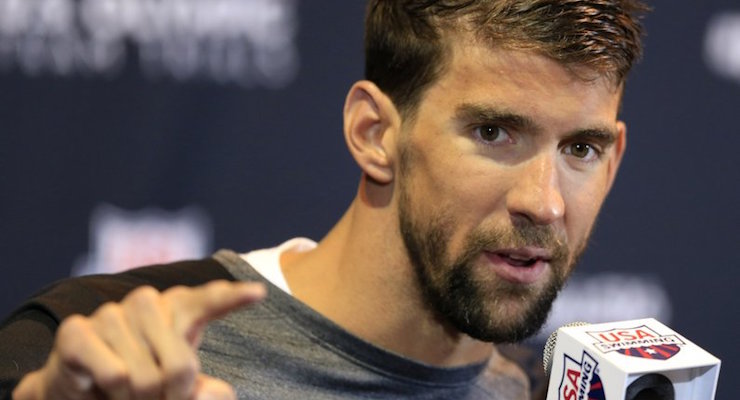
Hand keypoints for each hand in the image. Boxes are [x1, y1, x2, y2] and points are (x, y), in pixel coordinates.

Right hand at [12, 280, 265, 399]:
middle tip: (158, 398)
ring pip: (145, 378)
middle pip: (181, 366)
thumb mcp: (178, 387)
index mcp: (178, 308)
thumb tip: (220, 394)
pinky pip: (115, 376)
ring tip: (127, 393)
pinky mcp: (77, 330)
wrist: (78, 389)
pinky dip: (113, 395)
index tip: (259, 293)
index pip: (209, 300)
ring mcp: (111, 313)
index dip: (234, 297)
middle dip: (173, 396)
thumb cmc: (141, 381)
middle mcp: (147, 302)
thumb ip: (200, 390)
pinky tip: (98, 386)